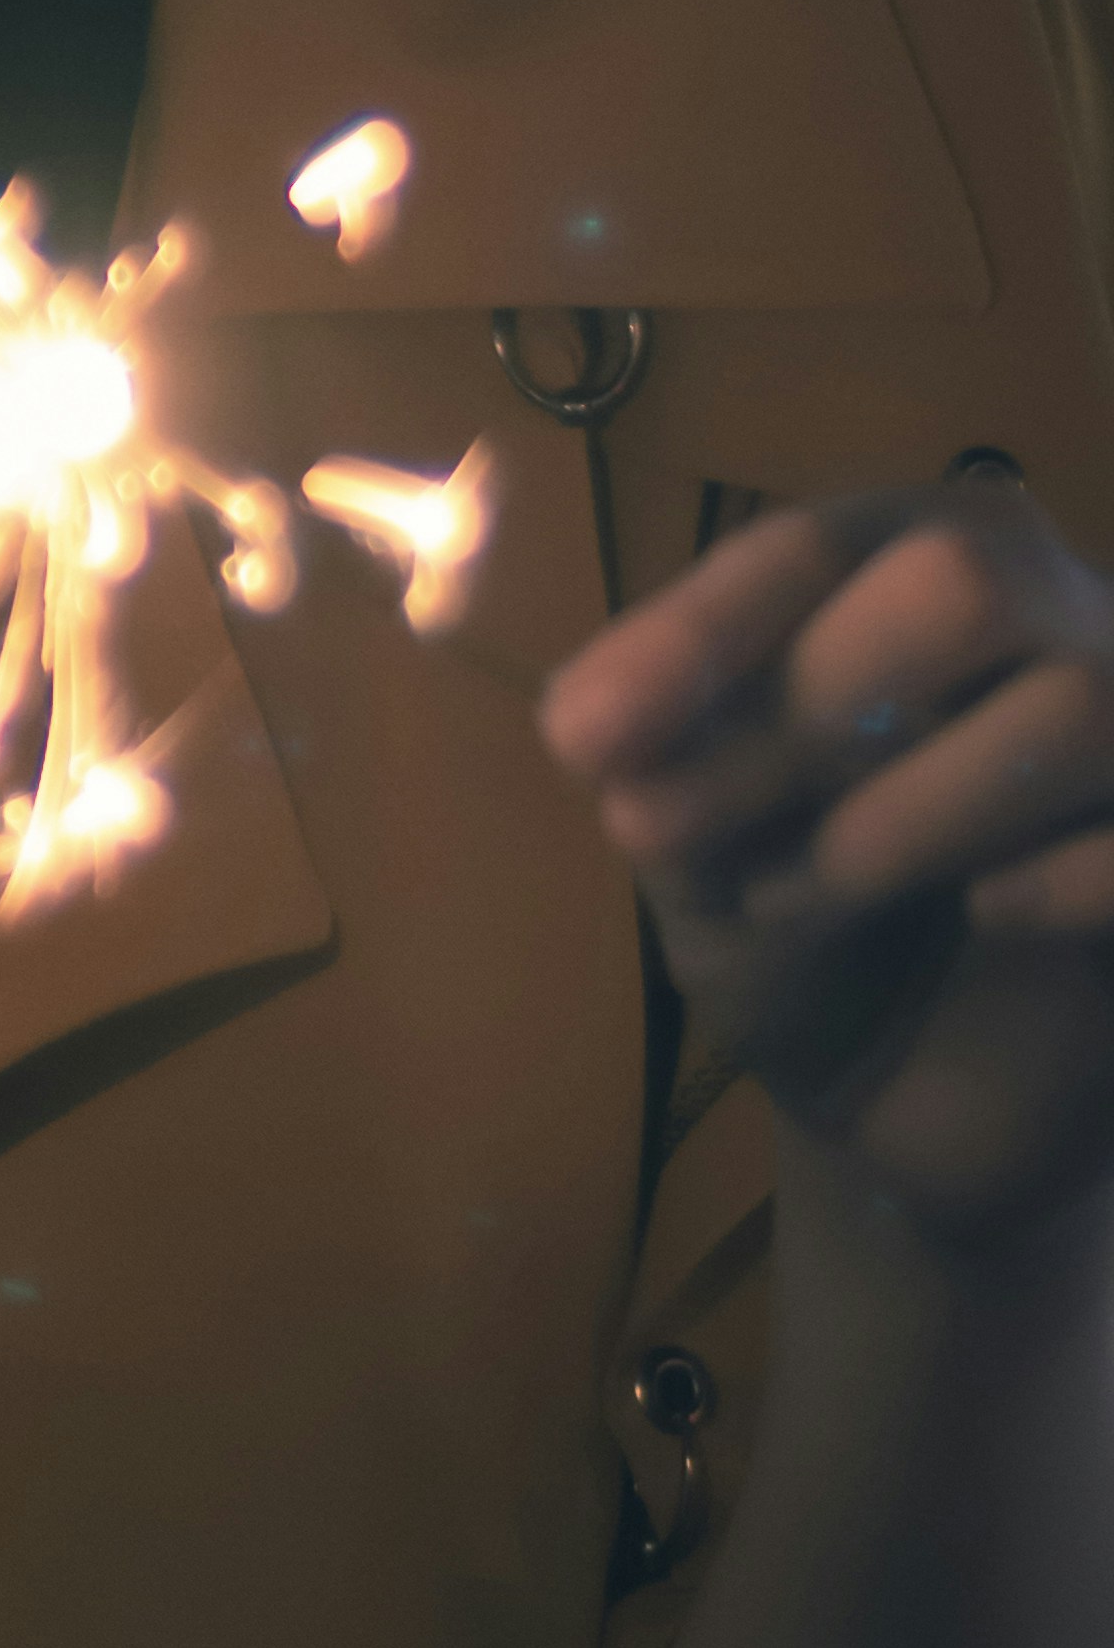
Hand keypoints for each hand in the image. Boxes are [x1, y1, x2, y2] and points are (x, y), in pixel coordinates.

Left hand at [542, 489, 1113, 1239]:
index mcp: (897, 578)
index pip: (810, 547)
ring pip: (1074, 706)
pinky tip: (984, 919)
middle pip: (964, 574)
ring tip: (807, 893)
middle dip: (808, 706)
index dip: (698, 630)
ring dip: (905, 815)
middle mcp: (1037, 617)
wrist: (916, 1099)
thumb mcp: (699, 862)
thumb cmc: (799, 938)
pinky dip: (1053, 886)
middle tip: (683, 831)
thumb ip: (666, 780)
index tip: (582, 735)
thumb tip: (604, 734)